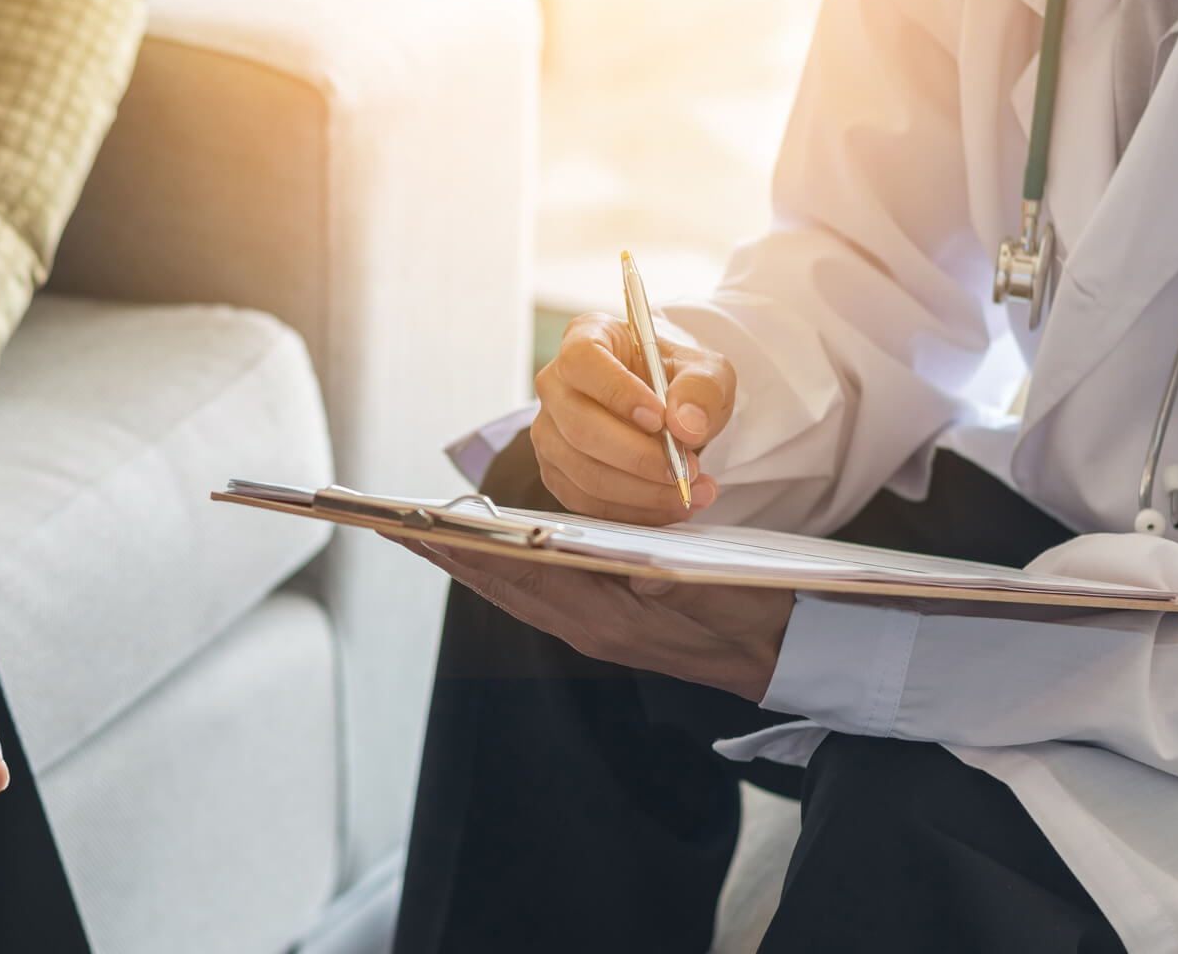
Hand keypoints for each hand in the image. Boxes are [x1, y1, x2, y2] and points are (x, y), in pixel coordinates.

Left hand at [398, 539, 794, 700]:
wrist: (786, 654)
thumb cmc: (752, 611)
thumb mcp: (705, 584)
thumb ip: (653, 572)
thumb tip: (600, 554)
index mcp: (603, 619)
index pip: (515, 574)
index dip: (462, 545)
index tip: (412, 524)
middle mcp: (585, 628)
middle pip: (498, 584)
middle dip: (445, 552)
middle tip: (390, 523)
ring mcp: (591, 630)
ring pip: (512, 590)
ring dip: (467, 561)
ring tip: (423, 533)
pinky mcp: (602, 625)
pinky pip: (536, 595)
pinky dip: (503, 571)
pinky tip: (488, 554)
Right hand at [533, 313, 737, 523]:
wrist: (667, 409)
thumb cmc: (677, 380)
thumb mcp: (706, 371)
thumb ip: (702, 389)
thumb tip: (685, 424)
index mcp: (586, 338)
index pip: (583, 362)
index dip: (617, 392)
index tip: (660, 420)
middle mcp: (555, 383)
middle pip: (579, 426)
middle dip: (638, 457)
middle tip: (687, 469)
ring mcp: (549, 430)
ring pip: (583, 471)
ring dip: (642, 492)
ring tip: (692, 491)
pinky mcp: (555, 470)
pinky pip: (586, 501)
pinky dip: (632, 511)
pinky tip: (669, 505)